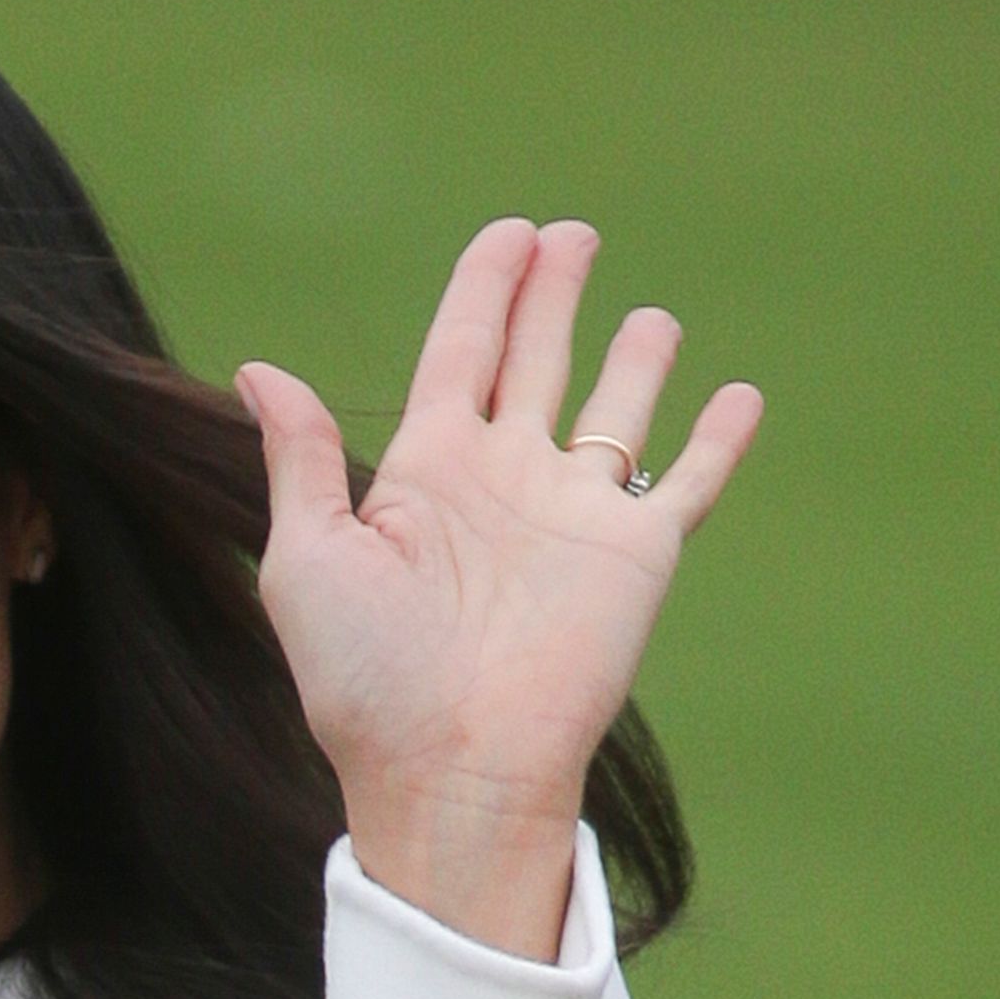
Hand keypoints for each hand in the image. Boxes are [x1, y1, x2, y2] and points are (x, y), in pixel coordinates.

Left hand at [238, 219, 762, 957]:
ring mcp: (575, 514)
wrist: (449, 765)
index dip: (484, 290)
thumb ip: (302, 460)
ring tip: (651, 313)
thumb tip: (260, 369)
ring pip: (615, 412)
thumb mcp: (307, 557)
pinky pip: (687, 482)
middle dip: (552, 295)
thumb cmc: (364, 676)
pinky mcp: (638, 554)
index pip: (459, 352)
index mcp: (426, 472)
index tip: (508, 235)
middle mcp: (505, 480)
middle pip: (534, 360)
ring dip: (635, 360)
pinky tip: (739, 395)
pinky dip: (717, 440)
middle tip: (570, 232)